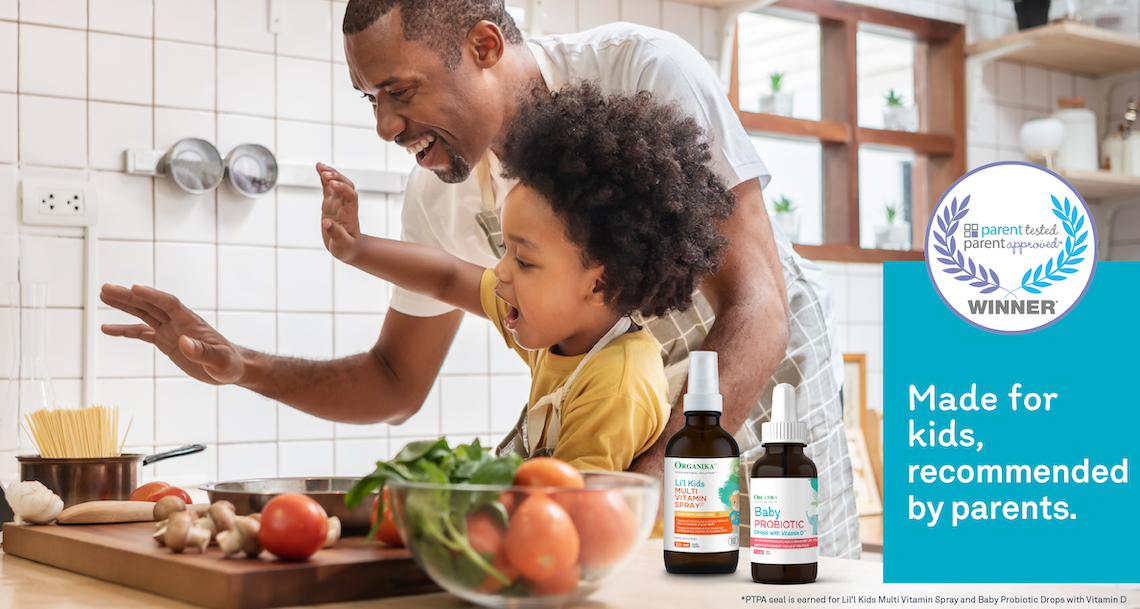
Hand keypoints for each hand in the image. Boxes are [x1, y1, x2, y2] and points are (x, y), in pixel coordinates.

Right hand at [100, 284, 245, 384]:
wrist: (230, 368)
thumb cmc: (228, 364)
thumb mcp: (219, 361)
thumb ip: (203, 352)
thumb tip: (185, 343)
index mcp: (191, 323)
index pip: (170, 304)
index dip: (153, 296)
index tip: (135, 288)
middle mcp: (178, 323)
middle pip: (151, 305)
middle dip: (129, 297)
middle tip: (106, 289)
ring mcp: (170, 330)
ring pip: (144, 314)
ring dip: (124, 306)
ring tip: (104, 297)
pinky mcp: (166, 341)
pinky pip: (142, 333)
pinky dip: (125, 330)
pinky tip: (107, 328)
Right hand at [318, 163, 363, 263]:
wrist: (349, 249)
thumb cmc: (347, 249)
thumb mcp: (342, 245)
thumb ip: (336, 234)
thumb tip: (326, 223)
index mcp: (350, 215)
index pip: (351, 196)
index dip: (343, 189)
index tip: (333, 184)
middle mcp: (345, 206)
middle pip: (345, 186)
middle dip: (336, 177)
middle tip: (324, 172)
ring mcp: (338, 204)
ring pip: (336, 184)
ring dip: (330, 174)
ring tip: (320, 166)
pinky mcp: (330, 204)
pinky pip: (328, 188)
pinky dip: (323, 178)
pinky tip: (319, 169)